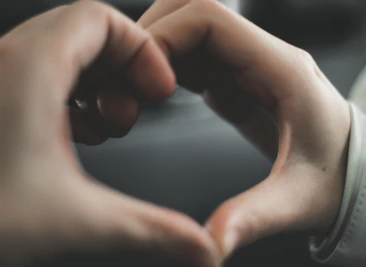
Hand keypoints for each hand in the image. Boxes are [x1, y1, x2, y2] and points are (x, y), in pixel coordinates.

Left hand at [0, 1, 219, 265]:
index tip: (159, 90)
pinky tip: (74, 136)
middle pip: (86, 34)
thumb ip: (148, 230)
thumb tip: (201, 249)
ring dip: (96, 86)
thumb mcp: (72, 220)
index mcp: (27, 71)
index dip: (142, 49)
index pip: (101, 18)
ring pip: (63, 55)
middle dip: (123, 71)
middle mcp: (5, 64)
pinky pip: (40, 76)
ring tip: (103, 128)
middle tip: (129, 116)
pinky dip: (69, 98)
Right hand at [139, 0, 350, 258]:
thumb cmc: (338, 177)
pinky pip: (198, 59)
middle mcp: (266, 58)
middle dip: (154, 38)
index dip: (166, 37)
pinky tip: (161, 99)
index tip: (141, 78)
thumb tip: (211, 241)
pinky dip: (171, 71)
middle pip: (197, 13)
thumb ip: (253, 216)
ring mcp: (252, 66)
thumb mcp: (297, 200)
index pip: (213, 21)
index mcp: (283, 70)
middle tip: (129, 79)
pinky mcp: (242, 80)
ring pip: (193, 33)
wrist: (355, 172)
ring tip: (138, 94)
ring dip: (159, 56)